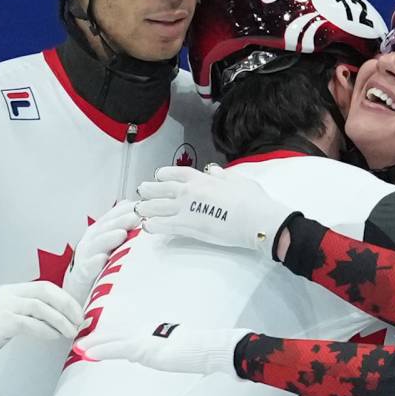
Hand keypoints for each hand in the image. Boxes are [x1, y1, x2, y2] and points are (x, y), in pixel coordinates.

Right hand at [0, 281, 82, 374]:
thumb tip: (60, 321)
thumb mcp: (10, 318)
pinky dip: (44, 330)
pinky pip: (27, 323)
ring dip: (59, 320)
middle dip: (67, 306)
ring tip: (69, 332)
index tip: (78, 314)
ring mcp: (2, 307)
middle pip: (46, 291)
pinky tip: (53, 337)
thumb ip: (29, 315)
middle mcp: (8, 294)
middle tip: (79, 322)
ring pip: (39, 306)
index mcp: (12, 291)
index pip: (46, 287)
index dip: (66, 299)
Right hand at [62, 200, 140, 304]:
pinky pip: (87, 268)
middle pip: (106, 228)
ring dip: (108, 238)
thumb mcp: (111, 244)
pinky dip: (94, 263)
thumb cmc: (100, 265)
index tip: (142, 205)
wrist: (79, 290)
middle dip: (120, 221)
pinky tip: (102, 259)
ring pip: (96, 245)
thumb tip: (133, 207)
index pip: (113, 216)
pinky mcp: (81, 276)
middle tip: (135, 216)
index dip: (126, 210)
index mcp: (99, 231)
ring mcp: (85, 257)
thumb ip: (120, 226)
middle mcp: (91, 241)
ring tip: (121, 234)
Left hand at [76, 323, 250, 376]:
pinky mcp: (144, 348)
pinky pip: (117, 348)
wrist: (208, 348)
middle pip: (116, 332)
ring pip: (112, 338)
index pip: (127, 331)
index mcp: (154, 330)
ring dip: (94, 343)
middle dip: (97, 337)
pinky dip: (101, 351)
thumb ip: (159, 351)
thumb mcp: (176, 348)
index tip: (96, 335)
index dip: (110, 334)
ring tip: (78, 347)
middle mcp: (147, 330)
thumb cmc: (199, 349)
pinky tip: (88, 354)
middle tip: (80, 340)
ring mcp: (145, 338)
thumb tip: (148, 356)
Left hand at [134, 165, 293, 256]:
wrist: (256, 219)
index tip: (158, 176)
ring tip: (138, 209)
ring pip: (158, 206)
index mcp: (204, 179)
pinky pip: (163, 224)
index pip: (178, 173)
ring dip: (146, 207)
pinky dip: (152, 225)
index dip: (165, 174)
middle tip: (141, 191)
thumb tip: (213, 170)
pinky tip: (146, 226)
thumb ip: (223, 176)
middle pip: (163, 188)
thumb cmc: (253, 201)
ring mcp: (186, 207)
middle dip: (150, 190)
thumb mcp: (239, 181)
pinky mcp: (187, 225)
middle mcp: (190, 190)